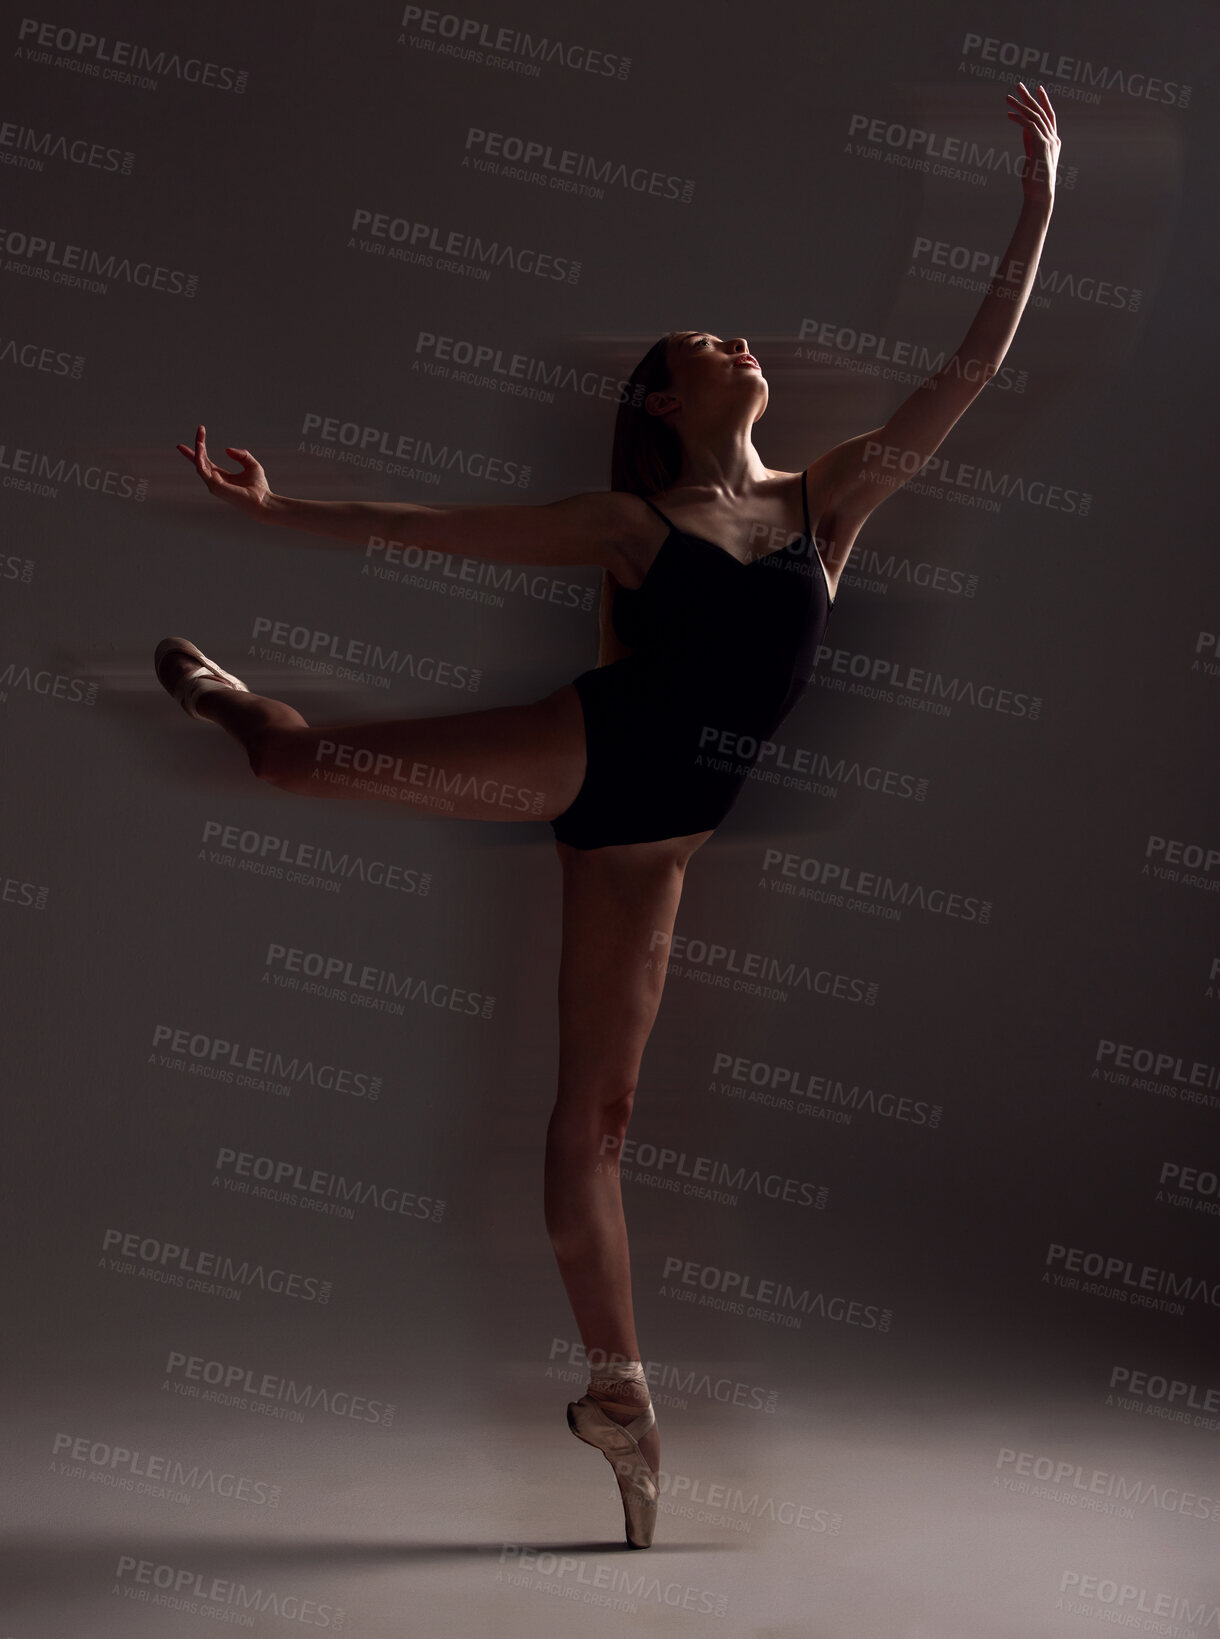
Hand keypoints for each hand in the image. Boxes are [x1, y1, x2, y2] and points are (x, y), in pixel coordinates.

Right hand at [176, 423, 270, 515]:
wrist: (264, 502)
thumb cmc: (259, 488)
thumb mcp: (252, 465)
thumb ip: (241, 455)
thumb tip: (226, 450)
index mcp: (221, 476)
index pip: (205, 461)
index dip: (198, 450)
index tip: (197, 435)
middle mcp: (214, 481)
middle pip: (200, 461)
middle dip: (198, 445)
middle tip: (200, 429)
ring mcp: (214, 485)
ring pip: (199, 465)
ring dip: (198, 451)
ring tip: (200, 439)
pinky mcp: (216, 487)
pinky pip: (204, 471)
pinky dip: (200, 459)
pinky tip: (201, 448)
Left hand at [1005, 83, 1059, 207]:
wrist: (1040, 196)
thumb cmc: (1034, 181)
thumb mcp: (1032, 156)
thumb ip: (1030, 142)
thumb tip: (1024, 129)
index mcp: (1053, 141)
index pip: (1049, 116)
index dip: (1043, 101)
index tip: (1037, 89)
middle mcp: (1053, 138)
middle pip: (1042, 111)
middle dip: (1030, 97)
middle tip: (1019, 85)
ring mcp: (1048, 141)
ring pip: (1034, 116)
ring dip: (1020, 105)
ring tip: (1008, 98)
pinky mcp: (1041, 145)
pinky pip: (1029, 126)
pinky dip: (1019, 118)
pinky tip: (1009, 114)